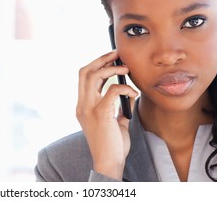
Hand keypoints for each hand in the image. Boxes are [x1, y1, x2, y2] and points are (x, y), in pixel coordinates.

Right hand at [76, 50, 137, 180]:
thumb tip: (128, 92)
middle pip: (84, 71)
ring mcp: (88, 108)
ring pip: (93, 76)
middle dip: (101, 59)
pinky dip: (125, 88)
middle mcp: (82, 105)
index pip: (84, 78)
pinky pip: (113, 90)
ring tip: (125, 67)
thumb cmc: (113, 144)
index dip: (97, 65)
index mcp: (83, 106)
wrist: (109, 163)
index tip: (111, 59)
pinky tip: (134, 93)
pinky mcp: (100, 113)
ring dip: (111, 68)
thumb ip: (118, 106)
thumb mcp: (114, 121)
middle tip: (116, 54)